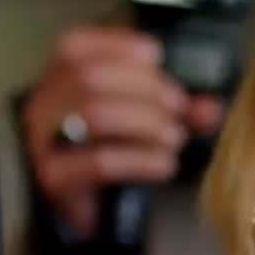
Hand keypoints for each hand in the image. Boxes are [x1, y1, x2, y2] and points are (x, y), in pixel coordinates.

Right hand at [23, 26, 224, 236]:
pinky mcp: (56, 178)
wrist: (84, 208)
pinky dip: (141, 159)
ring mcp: (44, 141)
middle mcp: (45, 104)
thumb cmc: (110, 150)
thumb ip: (175, 109)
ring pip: (94, 114)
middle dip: (146, 88)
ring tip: (174, 138)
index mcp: (59, 79)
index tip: (156, 57)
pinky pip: (99, 162)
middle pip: (90, 77)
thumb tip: (210, 109)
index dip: (119, 46)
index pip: (76, 46)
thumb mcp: (144, 119)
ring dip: (147, 122)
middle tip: (178, 109)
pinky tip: (164, 164)